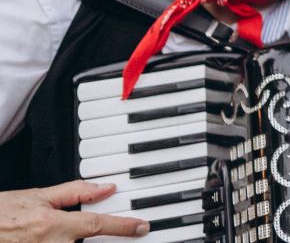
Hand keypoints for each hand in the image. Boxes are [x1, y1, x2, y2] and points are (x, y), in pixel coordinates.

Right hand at [0, 181, 147, 240]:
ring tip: (68, 230)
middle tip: (121, 231)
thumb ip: (74, 192)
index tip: (142, 227)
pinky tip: (66, 236)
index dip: (123, 226)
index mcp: (52, 225)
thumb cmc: (3, 213)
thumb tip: (105, 187)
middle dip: (105, 239)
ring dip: (85, 240)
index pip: (98, 225)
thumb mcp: (38, 197)